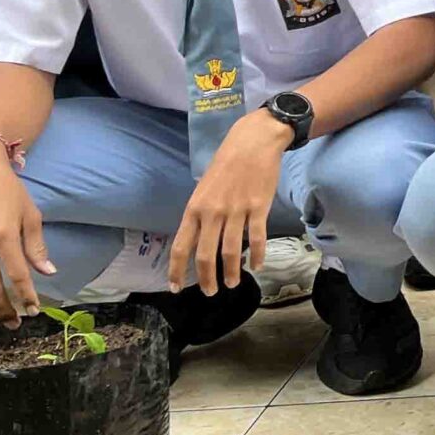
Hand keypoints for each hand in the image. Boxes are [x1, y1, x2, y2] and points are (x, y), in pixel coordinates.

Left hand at [169, 114, 289, 293]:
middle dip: (207, 279)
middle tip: (210, 292)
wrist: (253, 142)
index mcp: (194, 208)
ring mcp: (236, 210)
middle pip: (205, 255)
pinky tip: (257, 265)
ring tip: (233, 283)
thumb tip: (200, 239)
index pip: (181, 246)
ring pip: (231, 251)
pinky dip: (258, 255)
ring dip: (231, 272)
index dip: (177, 270)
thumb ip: (201, 213)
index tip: (176, 288)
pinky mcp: (258, 207)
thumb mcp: (204, 188)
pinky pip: (257, 237)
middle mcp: (212, 212)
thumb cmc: (226, 164)